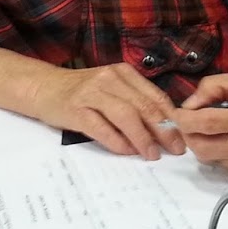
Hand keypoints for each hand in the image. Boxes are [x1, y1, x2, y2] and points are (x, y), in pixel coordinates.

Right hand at [42, 63, 183, 160]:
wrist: (43, 87)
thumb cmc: (82, 93)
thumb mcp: (112, 90)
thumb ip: (135, 103)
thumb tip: (164, 129)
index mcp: (124, 73)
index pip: (156, 96)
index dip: (172, 118)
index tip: (184, 137)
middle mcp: (110, 79)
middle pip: (145, 106)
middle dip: (164, 131)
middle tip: (176, 150)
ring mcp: (92, 93)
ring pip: (127, 116)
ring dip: (143, 138)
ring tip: (152, 155)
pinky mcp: (76, 110)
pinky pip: (102, 128)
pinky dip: (118, 142)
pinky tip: (127, 152)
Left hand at [172, 76, 227, 176]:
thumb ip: (214, 86)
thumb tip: (189, 105)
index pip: (208, 123)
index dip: (185, 119)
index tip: (176, 113)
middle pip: (202, 147)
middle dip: (188, 133)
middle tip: (188, 120)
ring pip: (207, 158)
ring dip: (200, 142)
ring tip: (207, 127)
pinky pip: (220, 163)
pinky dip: (214, 150)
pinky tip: (224, 138)